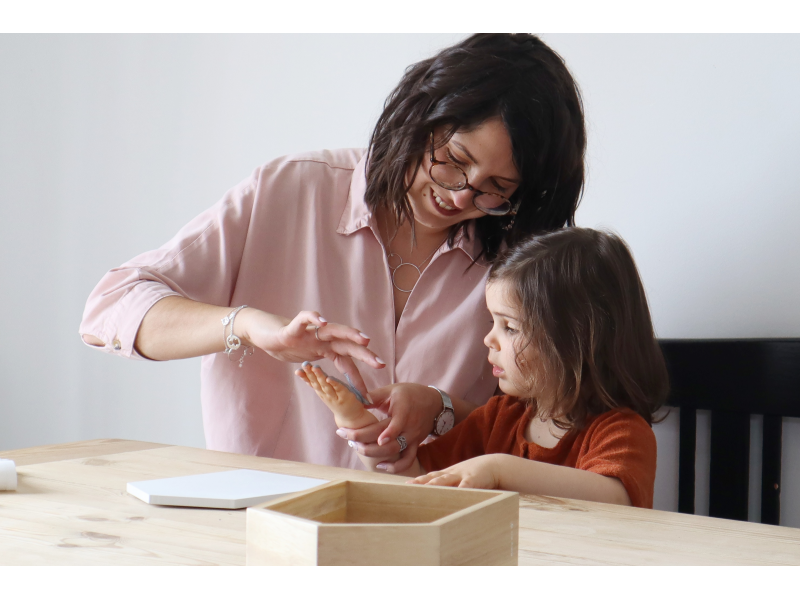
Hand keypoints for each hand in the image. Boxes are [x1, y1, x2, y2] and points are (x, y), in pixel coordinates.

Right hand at [239, 309, 384, 395]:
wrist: (264, 334)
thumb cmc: (287, 347)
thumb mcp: (307, 363)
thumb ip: (321, 372)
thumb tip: (334, 390)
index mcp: (326, 350)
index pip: (347, 364)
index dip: (357, 379)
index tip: (368, 396)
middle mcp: (321, 339)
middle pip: (347, 346)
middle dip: (364, 354)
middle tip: (381, 364)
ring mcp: (309, 332)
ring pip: (333, 329)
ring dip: (350, 333)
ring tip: (364, 339)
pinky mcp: (293, 326)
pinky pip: (305, 318)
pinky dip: (314, 317)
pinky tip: (323, 320)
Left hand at [334, 383, 442, 472]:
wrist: (434, 403)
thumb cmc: (410, 394)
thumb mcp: (392, 390)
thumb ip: (373, 396)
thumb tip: (354, 399)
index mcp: (404, 411)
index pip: (394, 425)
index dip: (386, 434)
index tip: (373, 439)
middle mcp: (410, 427)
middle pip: (389, 442)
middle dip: (366, 444)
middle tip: (348, 439)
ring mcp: (413, 438)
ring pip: (395, 452)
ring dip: (375, 454)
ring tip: (357, 447)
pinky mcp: (415, 445)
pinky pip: (408, 460)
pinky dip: (396, 467)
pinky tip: (380, 466)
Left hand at [408, 455, 501, 488]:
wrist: (495, 466)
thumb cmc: (476, 475)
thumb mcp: (461, 478)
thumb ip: (450, 485)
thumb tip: (439, 497)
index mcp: (449, 474)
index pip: (430, 477)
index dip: (419, 481)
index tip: (406, 485)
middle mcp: (453, 473)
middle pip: (434, 478)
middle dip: (421, 482)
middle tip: (409, 487)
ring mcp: (463, 475)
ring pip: (446, 480)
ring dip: (435, 484)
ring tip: (425, 489)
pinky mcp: (474, 479)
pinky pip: (466, 485)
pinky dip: (460, 489)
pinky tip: (455, 494)